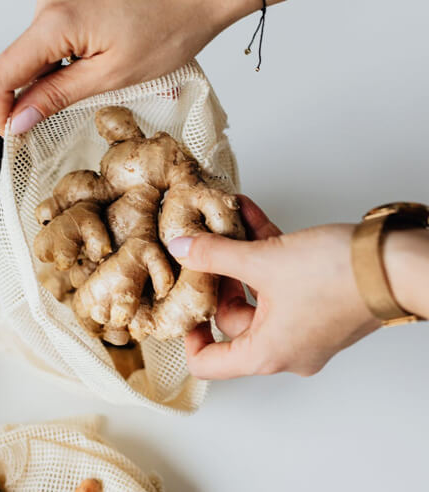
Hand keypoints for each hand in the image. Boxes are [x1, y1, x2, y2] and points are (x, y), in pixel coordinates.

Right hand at [0, 0, 258, 134]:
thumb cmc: (170, 26)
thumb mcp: (112, 75)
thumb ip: (57, 97)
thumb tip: (17, 120)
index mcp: (53, 21)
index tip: (14, 134)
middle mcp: (47, 0)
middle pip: (17, 63)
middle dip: (35, 93)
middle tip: (75, 109)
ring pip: (35, 50)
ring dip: (55, 72)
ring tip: (102, 71)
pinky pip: (52, 32)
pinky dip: (67, 53)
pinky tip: (101, 53)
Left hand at [169, 196, 380, 378]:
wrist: (398, 264)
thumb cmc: (339, 276)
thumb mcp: (263, 261)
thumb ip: (215, 255)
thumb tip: (183, 249)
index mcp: (267, 354)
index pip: (208, 363)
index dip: (188, 336)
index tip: (184, 304)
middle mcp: (286, 349)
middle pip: (232, 319)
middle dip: (218, 278)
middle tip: (205, 249)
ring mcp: (305, 329)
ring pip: (258, 295)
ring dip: (241, 258)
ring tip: (227, 222)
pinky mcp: (320, 306)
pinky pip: (281, 283)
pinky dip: (266, 254)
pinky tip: (251, 216)